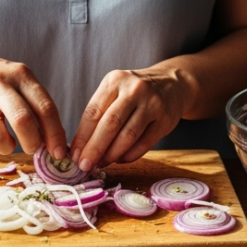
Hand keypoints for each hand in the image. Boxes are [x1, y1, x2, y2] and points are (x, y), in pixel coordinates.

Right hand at [0, 50, 66, 157]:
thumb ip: (35, 104)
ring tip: (7, 142)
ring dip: (7, 148)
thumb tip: (54, 143)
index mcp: (20, 75)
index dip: (55, 134)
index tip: (59, 153)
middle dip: (33, 144)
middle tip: (33, 149)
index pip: (45, 107)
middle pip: (23, 122)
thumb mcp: (17, 79)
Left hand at [69, 68, 190, 171]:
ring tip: (102, 163)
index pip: (93, 112)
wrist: (172, 84)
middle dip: (95, 148)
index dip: (82, 136)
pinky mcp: (166, 120)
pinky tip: (120, 159)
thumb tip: (80, 147)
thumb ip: (99, 114)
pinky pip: (145, 143)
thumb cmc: (134, 93)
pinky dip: (130, 155)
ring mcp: (152, 104)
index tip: (74, 155)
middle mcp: (134, 90)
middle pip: (110, 124)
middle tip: (85, 165)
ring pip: (128, 136)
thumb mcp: (115, 91)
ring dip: (112, 154)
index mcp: (115, 81)